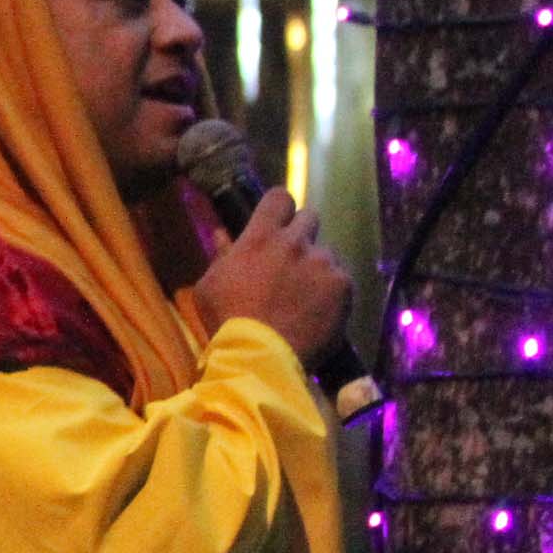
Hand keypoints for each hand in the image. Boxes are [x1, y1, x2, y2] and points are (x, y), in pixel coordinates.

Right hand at [191, 188, 350, 366]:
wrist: (261, 354)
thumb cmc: (227, 319)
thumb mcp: (210, 286)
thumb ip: (222, 256)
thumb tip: (224, 235)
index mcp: (260, 237)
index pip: (279, 198)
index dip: (279, 207)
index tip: (276, 221)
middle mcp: (296, 242)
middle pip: (309, 218)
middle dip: (301, 234)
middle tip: (291, 259)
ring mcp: (323, 263)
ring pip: (326, 253)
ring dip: (316, 266)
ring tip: (305, 295)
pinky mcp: (343, 286)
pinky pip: (340, 279)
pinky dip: (331, 292)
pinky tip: (318, 311)